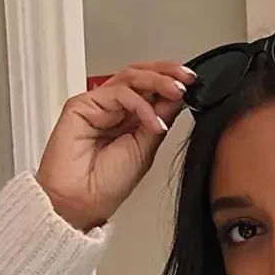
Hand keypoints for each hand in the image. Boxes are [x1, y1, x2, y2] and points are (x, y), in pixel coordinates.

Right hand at [36, 61, 197, 231]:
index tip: (194, 84)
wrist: (80, 202)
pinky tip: (153, 123)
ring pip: (130, 77)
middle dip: (166, 72)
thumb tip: (176, 97)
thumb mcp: (146, 150)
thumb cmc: (106, 185)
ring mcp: (99, 104)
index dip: (171, 82)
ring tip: (177, 90)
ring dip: (157, 80)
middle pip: (140, 76)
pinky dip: (141, 105)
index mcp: (129, 120)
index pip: (151, 90)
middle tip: (188, 78)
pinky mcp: (82, 104)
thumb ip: (159, 120)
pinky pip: (119, 93)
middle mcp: (114, 109)